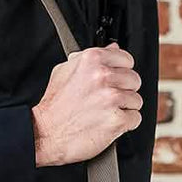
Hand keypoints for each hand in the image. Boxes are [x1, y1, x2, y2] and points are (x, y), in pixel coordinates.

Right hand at [31, 43, 142, 167]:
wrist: (45, 133)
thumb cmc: (54, 105)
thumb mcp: (64, 71)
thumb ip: (89, 58)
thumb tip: (113, 48)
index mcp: (92, 60)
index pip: (126, 59)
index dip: (121, 71)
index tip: (114, 79)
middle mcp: (103, 76)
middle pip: (134, 80)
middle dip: (123, 90)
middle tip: (106, 100)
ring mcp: (111, 98)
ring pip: (136, 100)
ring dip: (124, 108)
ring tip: (104, 112)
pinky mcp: (117, 120)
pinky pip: (135, 119)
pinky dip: (124, 124)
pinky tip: (107, 123)